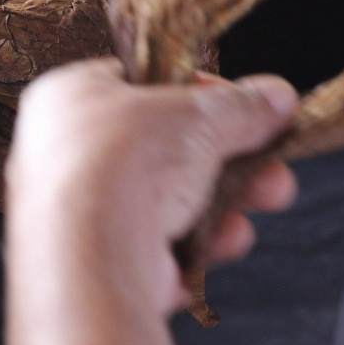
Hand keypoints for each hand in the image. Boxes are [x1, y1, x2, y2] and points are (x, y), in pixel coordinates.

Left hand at [6, 60, 298, 316]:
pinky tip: (224, 242)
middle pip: (167, 146)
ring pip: (171, 200)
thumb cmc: (125, 163)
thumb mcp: (198, 115)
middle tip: (276, 161)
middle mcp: (66, 151)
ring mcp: (81, 211)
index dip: (201, 91)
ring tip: (270, 196)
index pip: (143, 82)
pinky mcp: (101, 262)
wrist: (91, 256)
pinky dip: (198, 245)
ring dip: (227, 200)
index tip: (250, 106)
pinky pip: (161, 247)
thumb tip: (277, 97)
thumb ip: (240, 106)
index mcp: (70, 96)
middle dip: (234, 155)